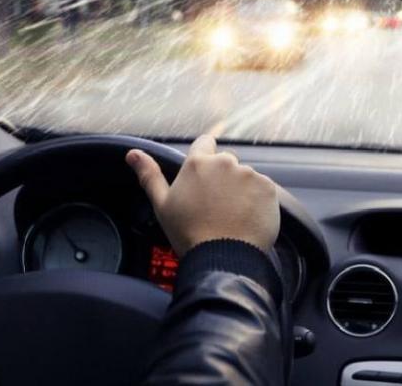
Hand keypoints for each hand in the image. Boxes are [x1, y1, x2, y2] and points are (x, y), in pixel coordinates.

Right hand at [126, 135, 279, 255]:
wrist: (223, 259)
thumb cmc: (188, 234)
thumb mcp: (162, 205)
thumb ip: (149, 175)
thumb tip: (132, 153)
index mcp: (197, 163)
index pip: (205, 143)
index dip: (204, 159)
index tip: (204, 178)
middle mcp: (225, 163)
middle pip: (226, 162)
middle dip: (223, 178)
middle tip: (216, 206)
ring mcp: (249, 175)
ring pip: (245, 177)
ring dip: (241, 190)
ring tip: (232, 216)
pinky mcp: (268, 189)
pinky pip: (264, 190)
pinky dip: (258, 201)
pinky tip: (247, 219)